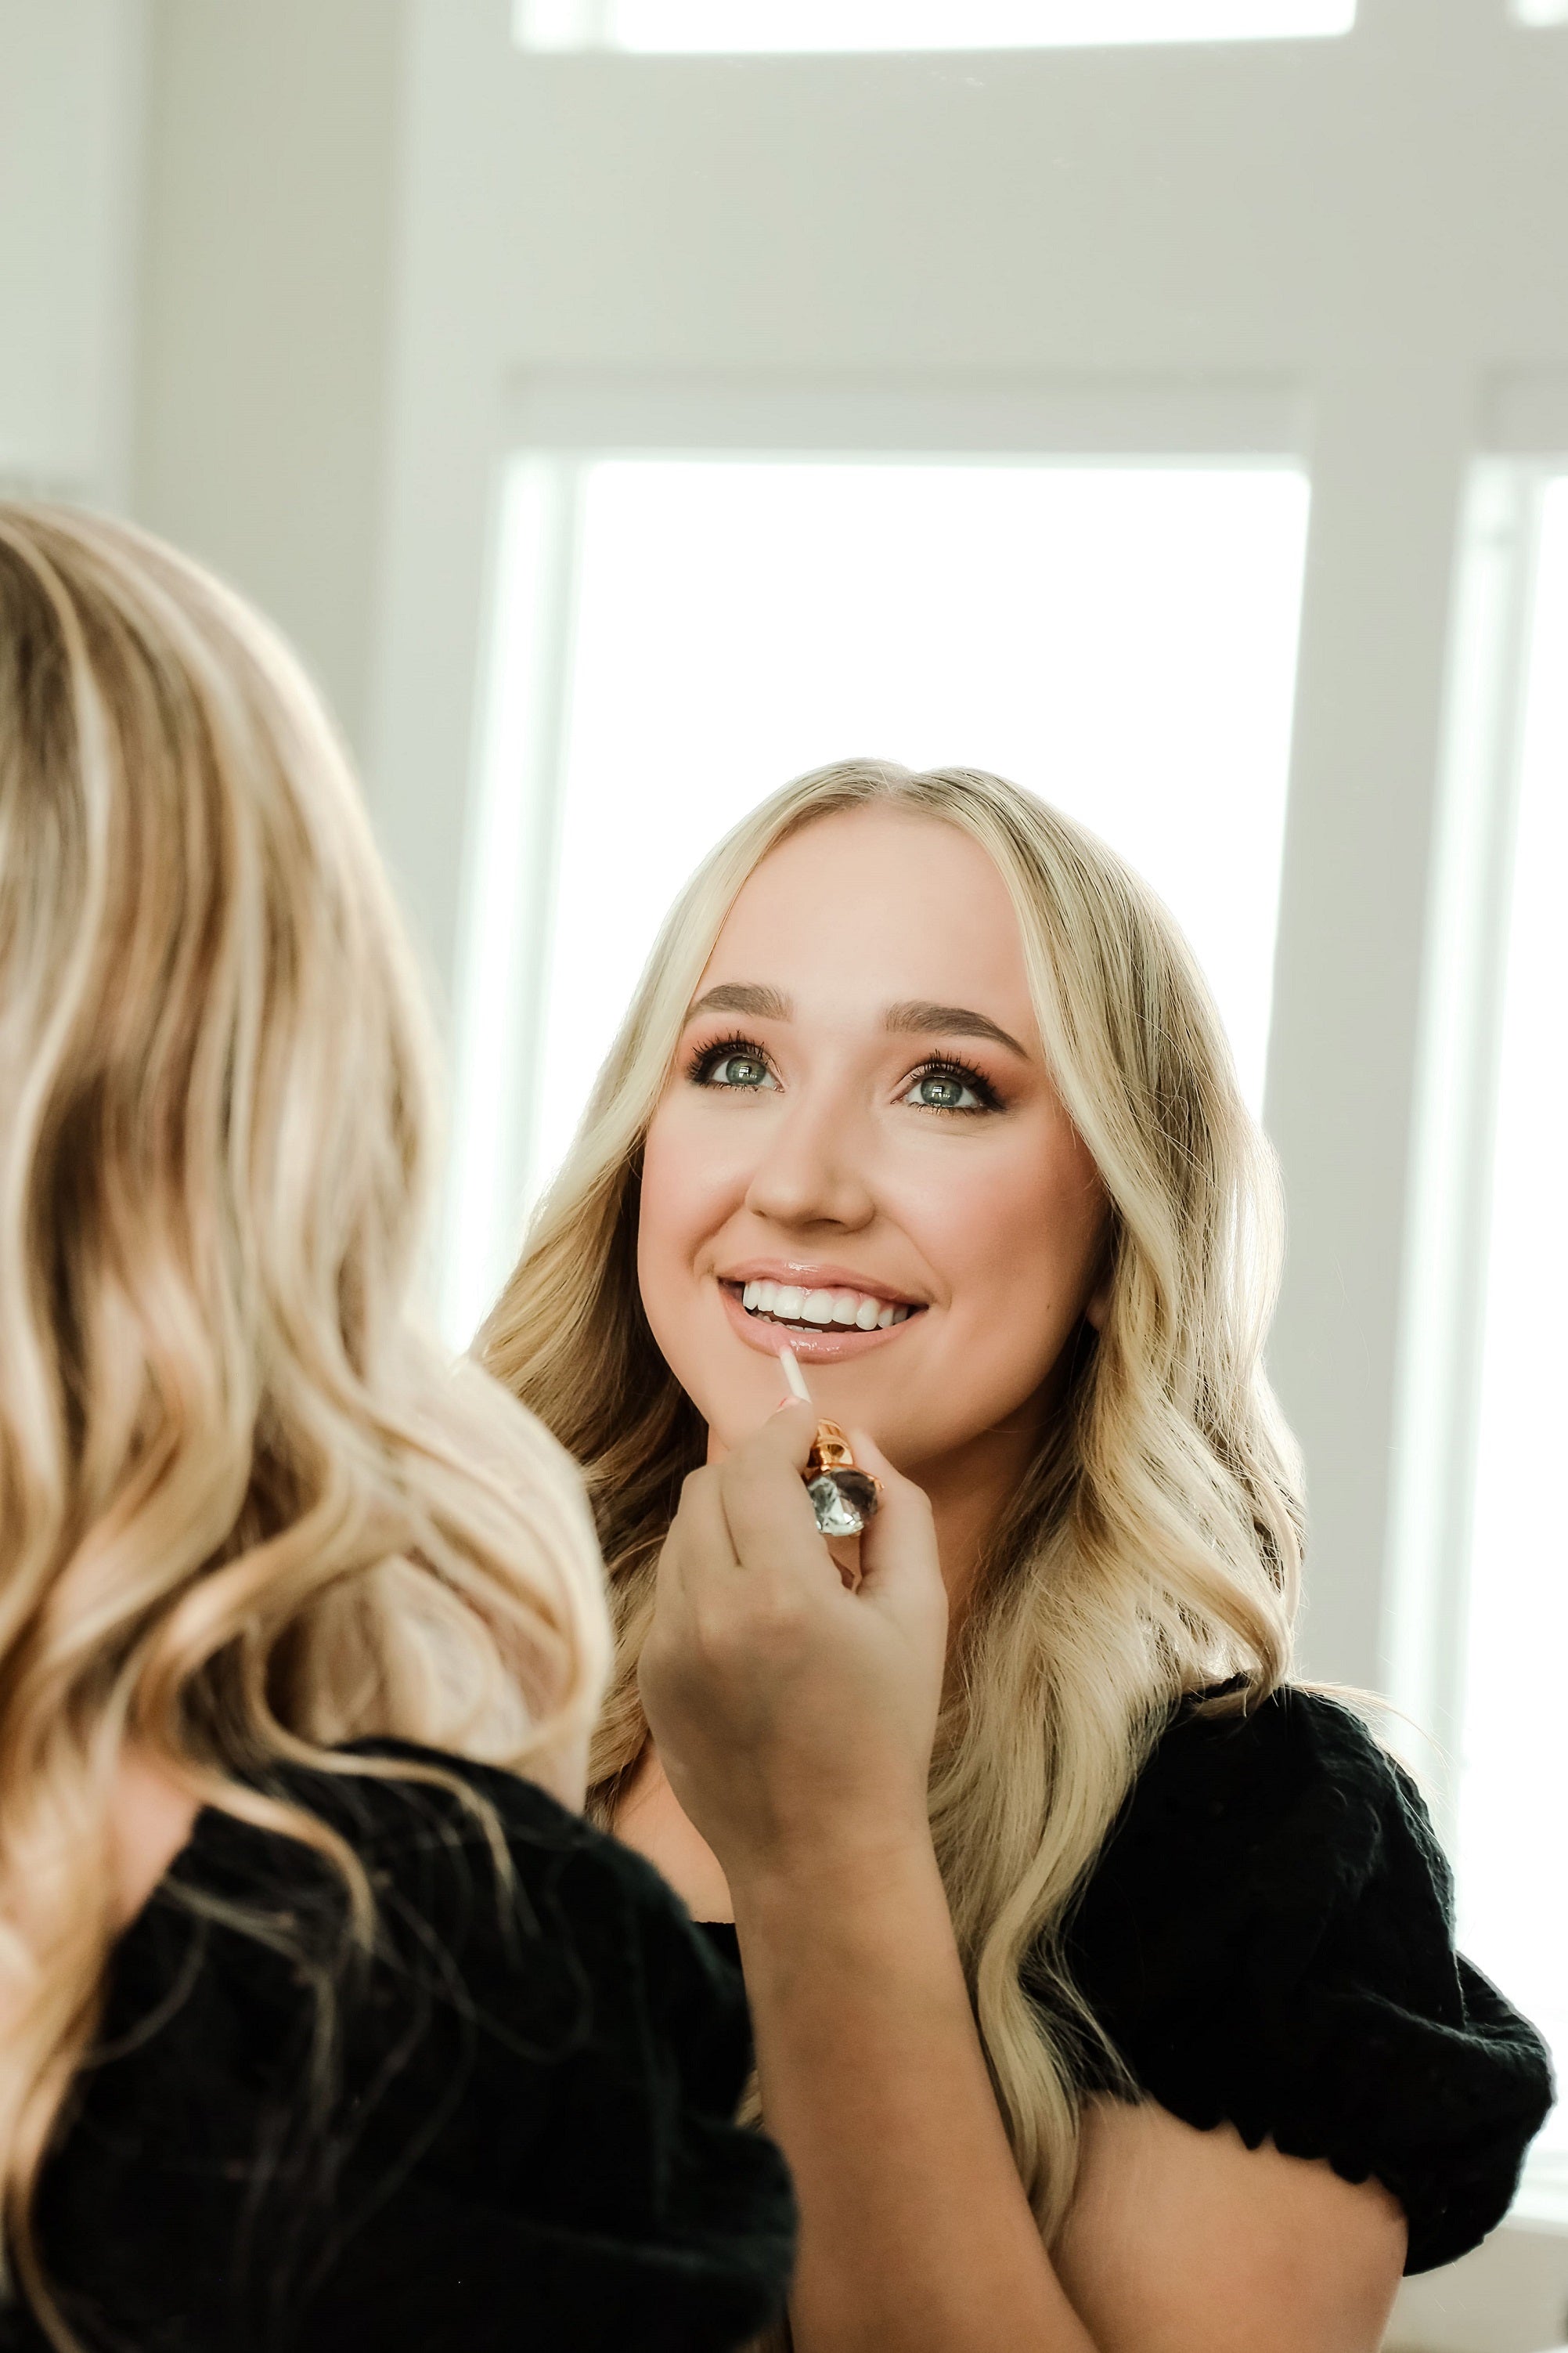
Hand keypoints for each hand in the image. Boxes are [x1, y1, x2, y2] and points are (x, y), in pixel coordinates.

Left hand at [637, 1399, 947, 1887]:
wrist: (820, 1850)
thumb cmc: (884, 1732)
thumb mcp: (917, 1613)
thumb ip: (895, 1509)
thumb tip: (857, 1441)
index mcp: (778, 1597)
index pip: (754, 1465)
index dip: (784, 1430)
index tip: (812, 1424)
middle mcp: (706, 1614)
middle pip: (708, 1486)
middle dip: (757, 1468)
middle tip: (809, 1489)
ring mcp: (666, 1647)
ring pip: (683, 1533)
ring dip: (731, 1518)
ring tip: (790, 1558)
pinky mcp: (648, 1674)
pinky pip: (672, 1586)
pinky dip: (711, 1571)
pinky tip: (760, 1613)